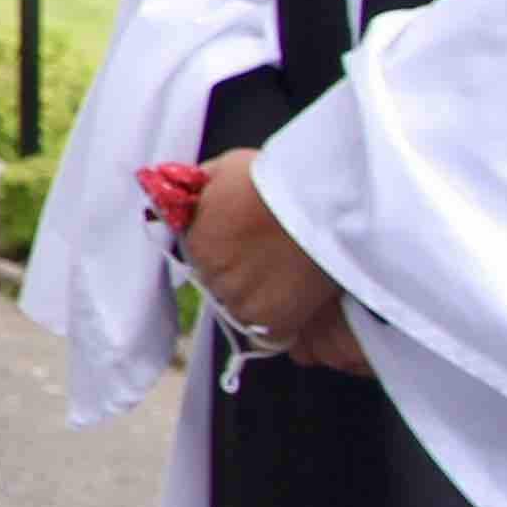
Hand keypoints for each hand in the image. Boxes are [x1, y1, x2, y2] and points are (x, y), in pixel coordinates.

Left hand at [183, 148, 362, 373]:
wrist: (321, 206)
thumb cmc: (278, 182)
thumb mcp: (226, 169)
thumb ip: (200, 188)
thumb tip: (184, 195)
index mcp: (195, 241)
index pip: (200, 256)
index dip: (226, 249)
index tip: (249, 242)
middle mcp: (210, 276)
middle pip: (220, 284)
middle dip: (242, 273)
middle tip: (273, 257)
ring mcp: (240, 302)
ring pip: (243, 309)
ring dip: (260, 298)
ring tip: (290, 274)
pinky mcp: (271, 324)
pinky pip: (268, 336)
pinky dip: (282, 324)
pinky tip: (297, 299)